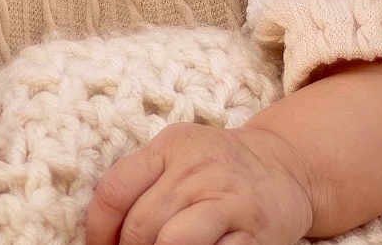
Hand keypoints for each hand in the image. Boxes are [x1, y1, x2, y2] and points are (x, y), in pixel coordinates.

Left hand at [84, 123, 315, 244]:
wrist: (283, 166)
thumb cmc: (216, 166)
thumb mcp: (178, 155)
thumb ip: (144, 181)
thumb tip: (105, 231)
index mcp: (170, 146)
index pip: (116, 189)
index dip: (98, 229)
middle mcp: (197, 170)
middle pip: (141, 224)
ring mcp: (226, 200)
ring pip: (171, 243)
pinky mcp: (253, 233)